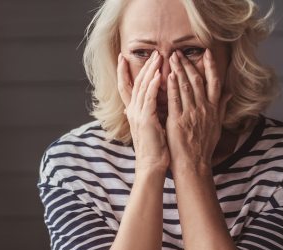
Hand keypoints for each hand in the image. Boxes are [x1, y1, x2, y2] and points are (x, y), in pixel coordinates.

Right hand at [117, 50, 169, 173]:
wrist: (151, 165)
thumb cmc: (154, 149)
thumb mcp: (149, 127)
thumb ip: (148, 113)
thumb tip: (151, 105)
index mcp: (132, 113)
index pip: (126, 88)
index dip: (123, 72)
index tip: (123, 58)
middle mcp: (132, 112)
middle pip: (135, 83)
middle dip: (143, 66)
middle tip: (151, 52)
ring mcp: (138, 115)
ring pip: (142, 87)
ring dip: (150, 71)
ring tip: (158, 57)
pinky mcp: (146, 120)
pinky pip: (149, 98)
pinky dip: (153, 85)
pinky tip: (159, 74)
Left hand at [165, 48, 231, 171]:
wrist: (194, 165)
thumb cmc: (203, 146)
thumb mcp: (217, 125)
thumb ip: (221, 107)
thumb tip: (229, 93)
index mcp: (213, 109)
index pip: (214, 82)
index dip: (210, 66)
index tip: (206, 53)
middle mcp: (204, 109)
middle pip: (197, 81)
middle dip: (188, 64)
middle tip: (179, 52)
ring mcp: (191, 114)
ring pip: (185, 87)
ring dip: (178, 70)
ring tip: (171, 58)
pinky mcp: (178, 121)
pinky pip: (175, 100)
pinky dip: (171, 87)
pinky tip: (168, 76)